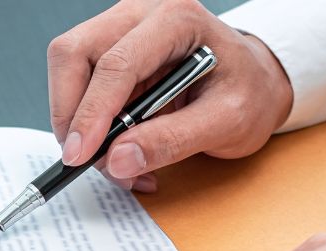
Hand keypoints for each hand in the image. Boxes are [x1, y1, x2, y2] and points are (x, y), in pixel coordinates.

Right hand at [47, 0, 292, 191]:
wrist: (256, 83)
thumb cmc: (249, 93)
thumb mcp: (227, 123)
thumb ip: (173, 141)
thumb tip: (117, 160)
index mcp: (177, 20)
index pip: (116, 63)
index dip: (91, 113)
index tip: (81, 156)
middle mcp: (141, 14)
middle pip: (74, 54)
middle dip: (71, 114)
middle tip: (85, 161)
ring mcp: (122, 30)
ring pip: (68, 69)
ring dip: (77, 123)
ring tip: (114, 161)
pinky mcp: (112, 53)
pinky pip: (81, 87)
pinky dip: (89, 125)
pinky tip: (119, 149)